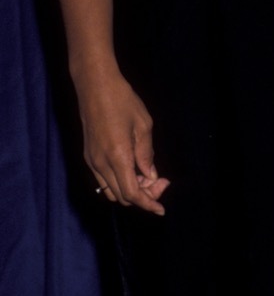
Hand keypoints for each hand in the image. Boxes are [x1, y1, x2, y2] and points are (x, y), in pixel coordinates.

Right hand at [76, 68, 169, 214]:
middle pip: (122, 197)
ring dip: (130, 191)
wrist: (95, 86)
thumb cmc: (122, 100)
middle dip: (143, 196)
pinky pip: (104, 181)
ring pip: (111, 192)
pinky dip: (119, 183)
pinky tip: (133, 170)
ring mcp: (92, 162)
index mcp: (118, 156)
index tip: (161, 210)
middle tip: (161, 183)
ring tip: (149, 177)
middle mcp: (101, 164)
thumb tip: (150, 176)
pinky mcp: (88, 157)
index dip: (148, 204)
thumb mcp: (143, 124)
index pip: (132, 193)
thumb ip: (146, 154)